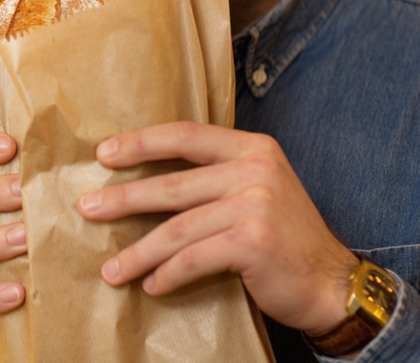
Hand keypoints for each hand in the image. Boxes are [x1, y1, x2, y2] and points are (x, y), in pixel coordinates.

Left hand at [76, 122, 357, 335]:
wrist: (332, 282)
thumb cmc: (285, 238)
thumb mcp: (257, 189)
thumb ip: (215, 176)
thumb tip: (146, 179)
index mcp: (252, 148)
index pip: (185, 135)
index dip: (141, 142)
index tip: (104, 154)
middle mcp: (254, 169)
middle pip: (172, 184)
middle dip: (123, 198)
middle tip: (87, 208)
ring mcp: (255, 204)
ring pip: (177, 228)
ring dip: (139, 252)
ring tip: (111, 269)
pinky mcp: (252, 241)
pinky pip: (194, 258)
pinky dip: (168, 274)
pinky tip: (152, 285)